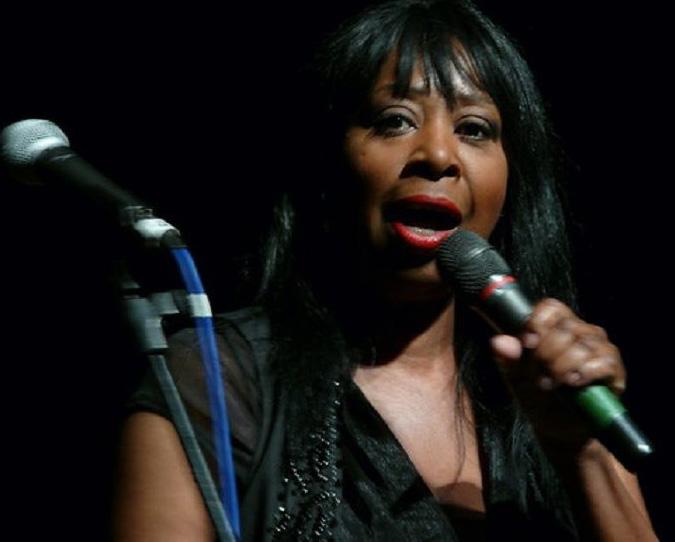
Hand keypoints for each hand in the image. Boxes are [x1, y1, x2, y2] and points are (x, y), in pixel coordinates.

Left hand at [489, 298, 625, 451]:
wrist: (557, 427)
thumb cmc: (537, 396)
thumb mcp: (515, 376)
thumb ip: (507, 358)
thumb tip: (498, 342)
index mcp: (555, 326)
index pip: (551, 307)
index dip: (537, 322)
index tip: (527, 344)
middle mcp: (581, 331)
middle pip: (564, 328)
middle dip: (545, 354)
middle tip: (538, 375)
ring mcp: (601, 348)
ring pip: (582, 346)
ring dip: (561, 367)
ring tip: (551, 384)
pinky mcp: (614, 370)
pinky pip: (603, 362)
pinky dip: (585, 372)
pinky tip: (573, 383)